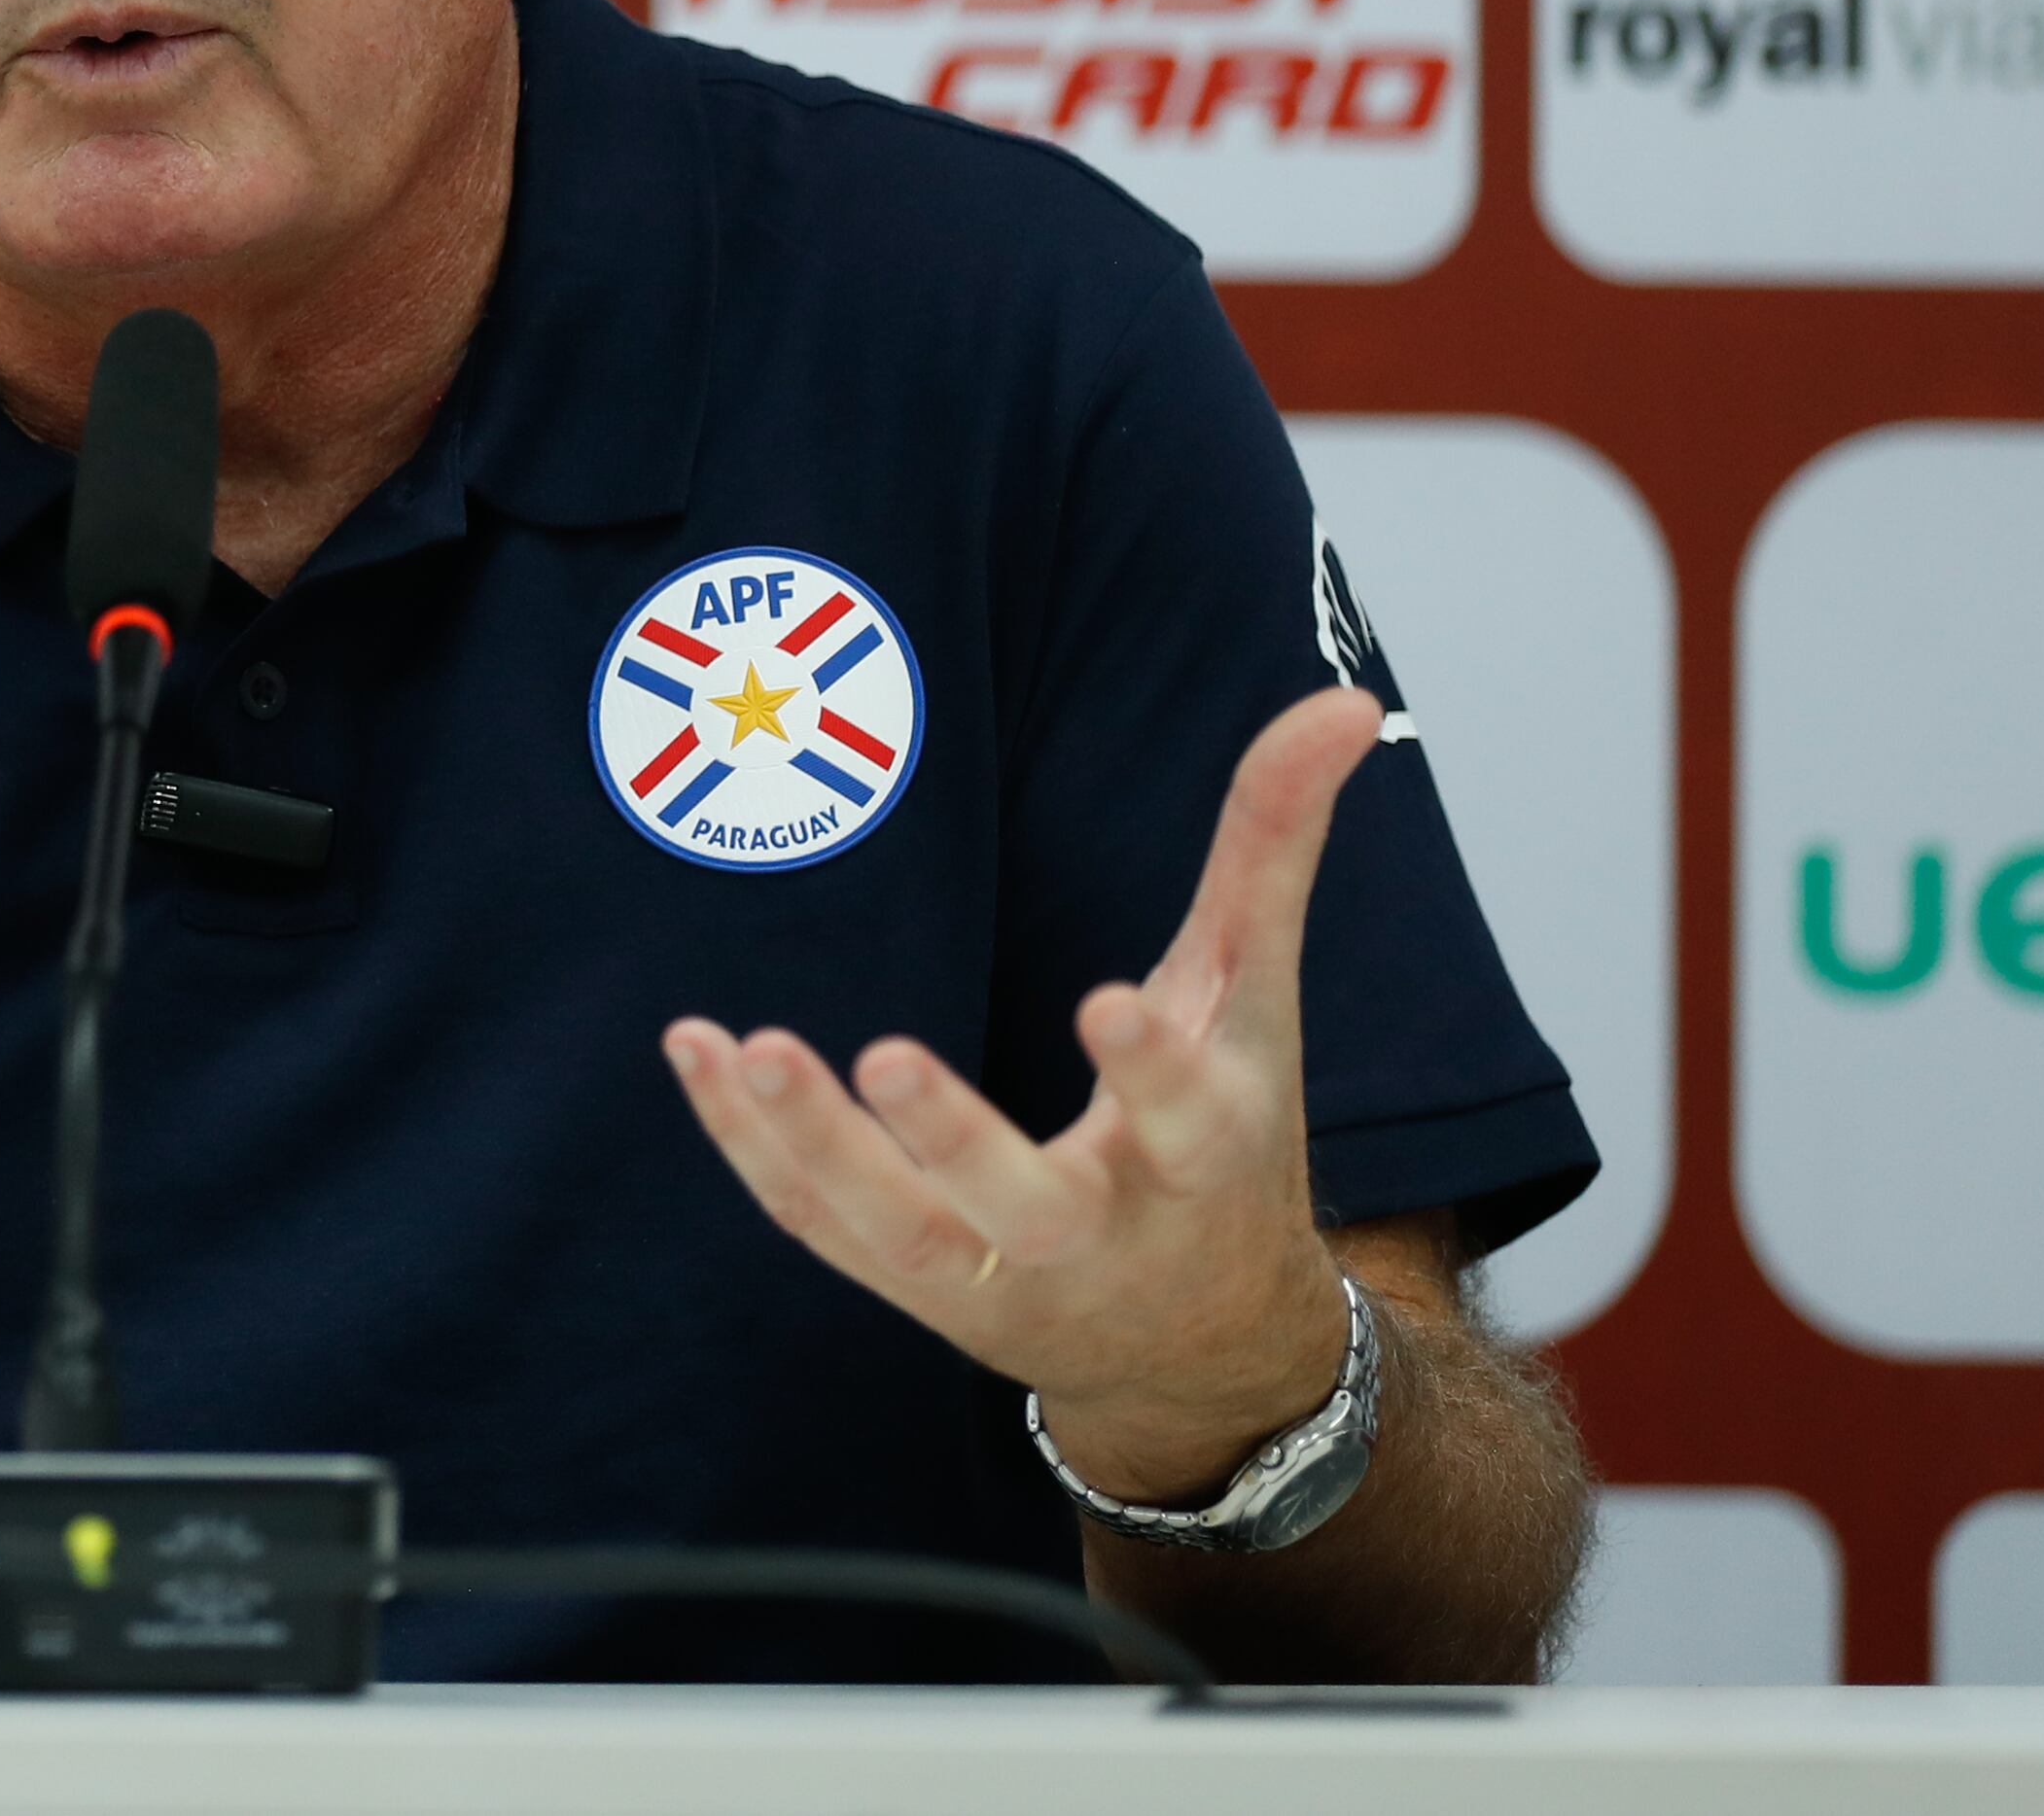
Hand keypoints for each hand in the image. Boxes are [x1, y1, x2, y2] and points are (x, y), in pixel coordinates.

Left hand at [662, 685, 1384, 1505]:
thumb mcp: (1256, 1001)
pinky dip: (754, 1150)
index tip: (1110, 1002)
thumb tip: (1346, 701)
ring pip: (900, 1232)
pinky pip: (822, 1227)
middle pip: (1025, 1204)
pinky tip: (697, 1053)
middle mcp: (1101, 1236)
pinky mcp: (913, 1288)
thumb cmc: (1227, 1139)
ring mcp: (998, 1275)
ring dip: (819, 1148)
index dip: (1154, 1069)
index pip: (1190, 1122)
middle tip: (879, 1055)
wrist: (1199, 1341)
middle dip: (953, 1140)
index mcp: (1205, 1161)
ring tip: (746, 1049)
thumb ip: (1275, 850)